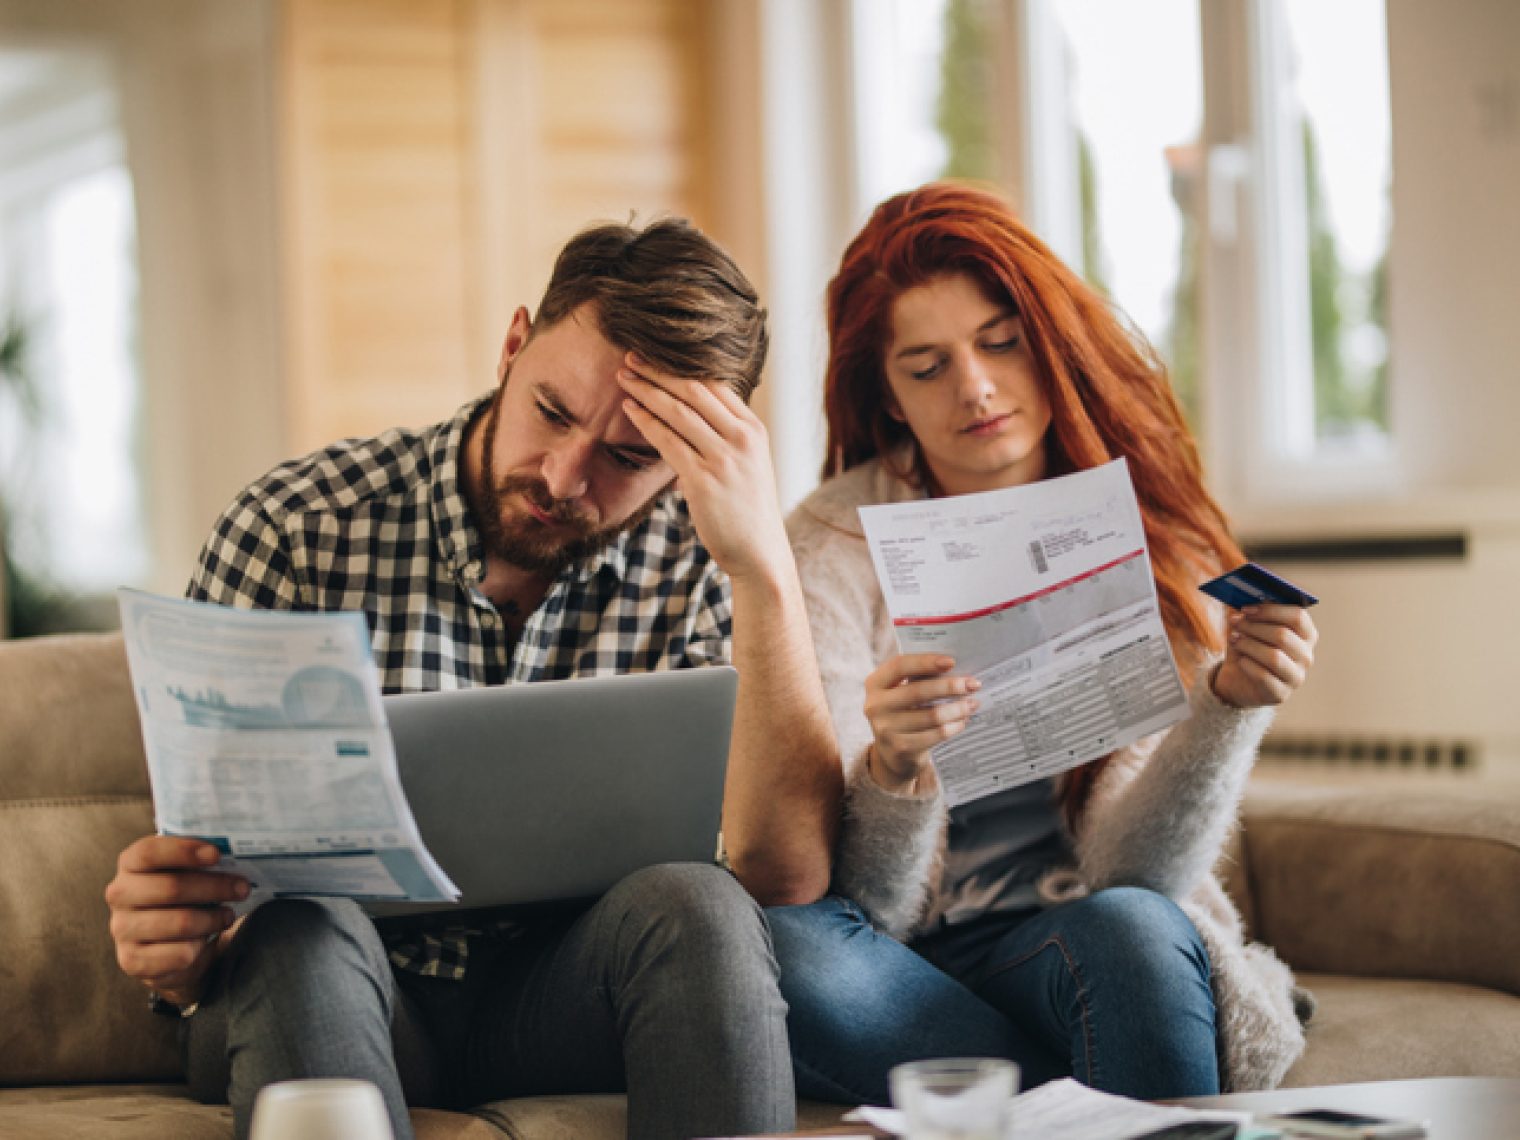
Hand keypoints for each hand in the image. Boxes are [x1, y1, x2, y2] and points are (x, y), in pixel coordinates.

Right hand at [104, 835, 248, 1007]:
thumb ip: (200, 859)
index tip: (216, 854)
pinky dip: (201, 947)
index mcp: (130, 864)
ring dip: (213, 919)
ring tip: (228, 915)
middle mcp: (120, 895)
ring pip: (181, 922)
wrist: (166, 944)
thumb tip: (236, 853)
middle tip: (243, 888)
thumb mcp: (187, 871)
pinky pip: (180, 954)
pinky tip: (205, 939)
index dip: (183, 851)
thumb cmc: (183, 897)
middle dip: (215, 887)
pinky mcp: (132, 961)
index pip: (148, 852)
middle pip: (171, 887)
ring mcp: (122, 929)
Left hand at [616, 356, 788, 583]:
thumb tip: (691, 419)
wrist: (759, 553)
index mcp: (754, 429)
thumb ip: (725, 438)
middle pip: (695, 390)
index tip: (656, 356)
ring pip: (678, 411)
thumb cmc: (748, 511)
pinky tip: (630, 409)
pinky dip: (646, 421)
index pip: (716, 384)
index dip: (682, 366)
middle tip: (631, 356)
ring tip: (623, 377)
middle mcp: (742, 438)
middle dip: (659, 371)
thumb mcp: (748, 464)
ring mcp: (724, 458)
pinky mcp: (704, 480)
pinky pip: (668, 441)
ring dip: (647, 390)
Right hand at [864, 653, 980, 792]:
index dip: (925, 662)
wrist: (892, 753)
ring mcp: (886, 729)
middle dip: (950, 686)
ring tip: (973, 703)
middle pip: (918, 691)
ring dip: (957, 708)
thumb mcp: (900, 692)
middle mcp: (875, 706)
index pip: (899, 666)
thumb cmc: (903, 711)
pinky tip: (963, 721)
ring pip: (932, 715)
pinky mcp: (901, 748)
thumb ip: (918, 677)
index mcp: (875, 684)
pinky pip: (936, 734)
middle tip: (973, 684)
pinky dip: (954, 726)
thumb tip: (954, 667)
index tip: (951, 662)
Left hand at [1210, 603, 1317, 708]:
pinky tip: (1240, 660)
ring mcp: (1296, 677)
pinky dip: (1248, 665)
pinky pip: (1265, 677)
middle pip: (1283, 635)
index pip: (1298, 616)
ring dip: (1249, 645)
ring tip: (1234, 639)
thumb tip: (1243, 593)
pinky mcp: (1281, 694)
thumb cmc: (1248, 646)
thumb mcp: (1247, 625)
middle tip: (1234, 622)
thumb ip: (1250, 609)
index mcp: (1306, 634)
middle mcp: (1306, 656)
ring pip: (1274, 657)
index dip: (1271, 610)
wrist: (1237, 679)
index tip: (1247, 607)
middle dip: (1254, 627)